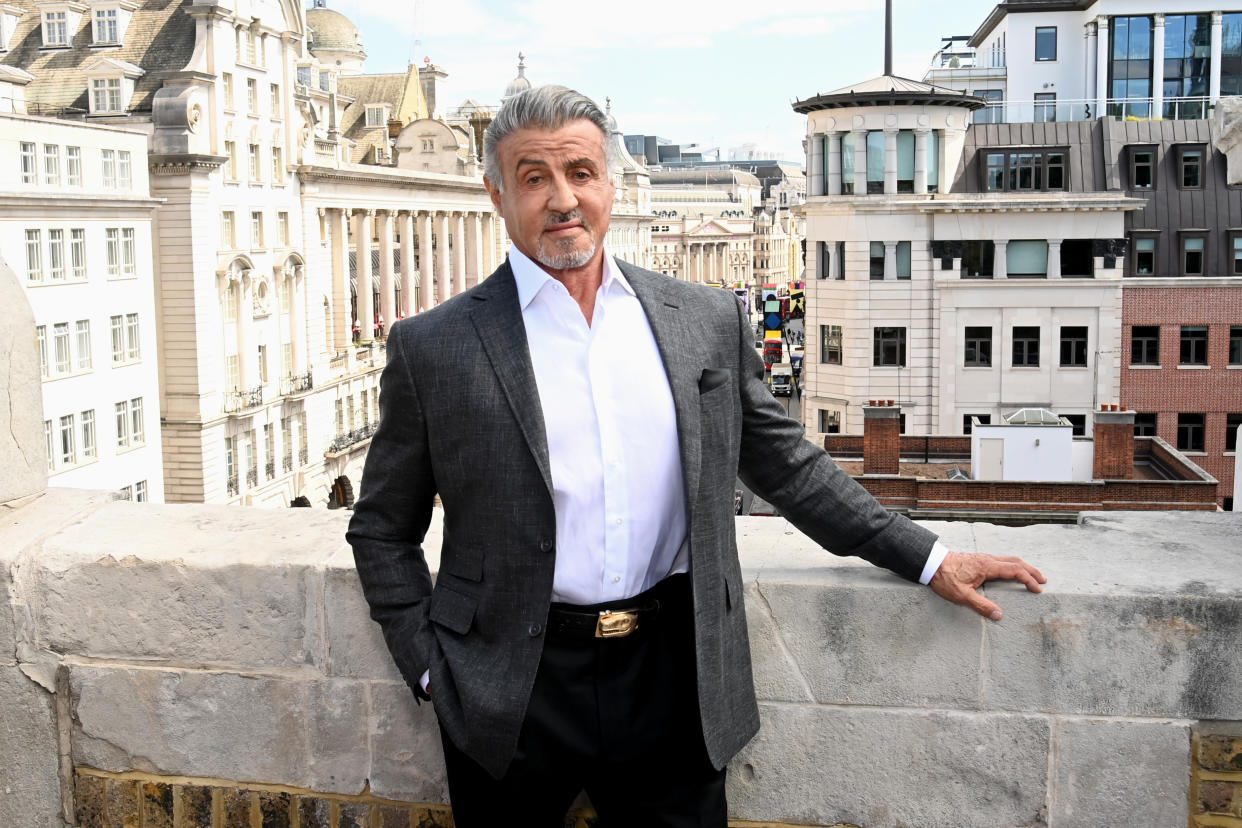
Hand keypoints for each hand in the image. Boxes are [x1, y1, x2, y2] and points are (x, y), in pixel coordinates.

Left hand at [929, 551, 1046, 621]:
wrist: (931, 563)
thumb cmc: (945, 578)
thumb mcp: (962, 595)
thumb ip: (981, 605)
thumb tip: (999, 615)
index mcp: (987, 566)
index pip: (1015, 570)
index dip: (1028, 579)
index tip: (1038, 589)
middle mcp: (987, 559)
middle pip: (1016, 561)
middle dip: (1031, 571)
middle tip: (1042, 580)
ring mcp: (983, 558)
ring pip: (1009, 559)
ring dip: (1022, 567)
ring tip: (1031, 576)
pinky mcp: (978, 559)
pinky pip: (1001, 560)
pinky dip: (1012, 566)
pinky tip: (1011, 573)